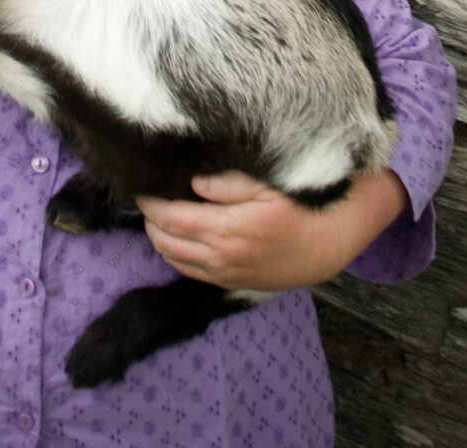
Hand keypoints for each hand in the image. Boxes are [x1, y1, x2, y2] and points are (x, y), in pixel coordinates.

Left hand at [135, 169, 408, 291]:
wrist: (325, 248)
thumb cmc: (298, 209)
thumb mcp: (267, 187)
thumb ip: (228, 184)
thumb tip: (194, 183)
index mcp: (225, 229)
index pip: (170, 217)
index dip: (149, 203)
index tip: (141, 186)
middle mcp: (219, 256)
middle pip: (164, 240)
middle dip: (149, 219)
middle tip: (148, 198)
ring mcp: (223, 273)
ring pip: (173, 259)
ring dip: (159, 238)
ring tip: (158, 216)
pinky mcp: (229, 282)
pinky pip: (190, 272)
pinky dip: (175, 255)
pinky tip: (177, 238)